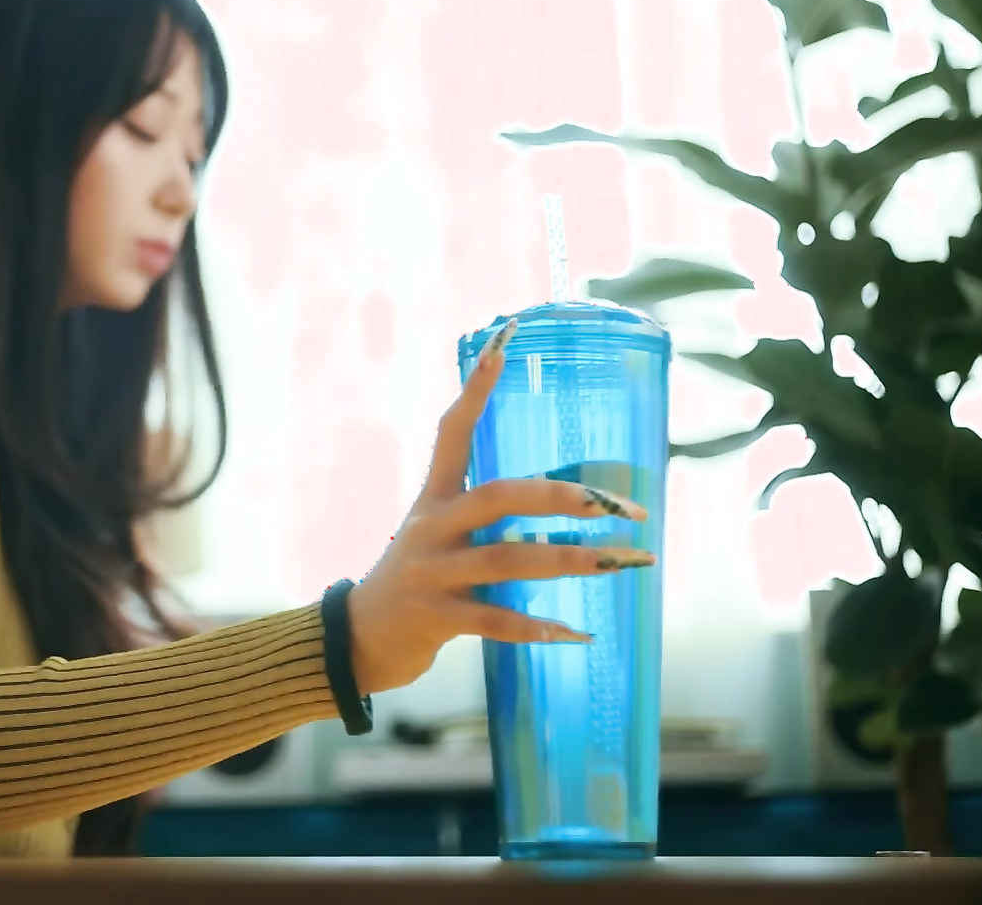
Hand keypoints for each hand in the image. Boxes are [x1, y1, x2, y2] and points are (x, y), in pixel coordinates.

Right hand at [345, 320, 653, 695]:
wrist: (357, 640)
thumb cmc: (415, 583)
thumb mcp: (436, 535)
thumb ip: (483, 517)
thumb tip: (564, 500)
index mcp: (432, 500)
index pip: (453, 431)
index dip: (476, 388)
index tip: (505, 341)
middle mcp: (430, 528)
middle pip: (497, 496)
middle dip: (561, 497)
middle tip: (617, 504)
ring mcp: (431, 574)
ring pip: (508, 559)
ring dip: (572, 561)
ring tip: (623, 563)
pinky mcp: (434, 619)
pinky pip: (494, 620)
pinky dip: (538, 628)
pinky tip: (578, 635)